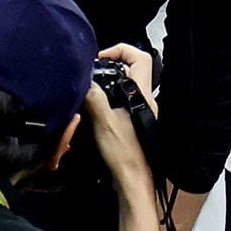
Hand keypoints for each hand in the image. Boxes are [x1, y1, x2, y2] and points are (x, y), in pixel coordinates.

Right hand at [81, 42, 156, 171]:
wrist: (133, 180)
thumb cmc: (124, 154)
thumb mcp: (103, 121)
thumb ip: (93, 97)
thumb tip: (84, 82)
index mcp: (142, 95)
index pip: (140, 58)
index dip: (121, 50)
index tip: (102, 57)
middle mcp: (146, 102)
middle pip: (131, 72)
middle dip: (110, 69)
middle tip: (93, 75)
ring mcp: (141, 114)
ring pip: (125, 89)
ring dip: (108, 88)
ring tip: (91, 94)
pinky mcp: (134, 126)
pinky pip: (121, 105)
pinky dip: (108, 104)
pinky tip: (95, 113)